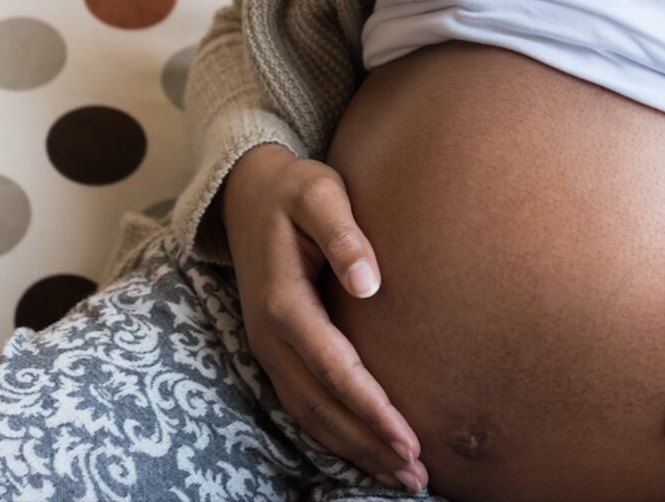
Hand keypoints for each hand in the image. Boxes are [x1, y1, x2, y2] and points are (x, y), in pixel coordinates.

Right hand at [220, 142, 427, 493]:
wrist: (247, 193)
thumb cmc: (295, 190)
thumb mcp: (319, 193)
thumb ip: (344, 233)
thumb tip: (370, 282)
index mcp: (283, 302)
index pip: (334, 369)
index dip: (371, 408)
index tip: (409, 438)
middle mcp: (270, 337)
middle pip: (322, 407)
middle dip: (369, 445)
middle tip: (417, 476)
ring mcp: (268, 349)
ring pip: (311, 416)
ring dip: (355, 451)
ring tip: (404, 478)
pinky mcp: (276, 354)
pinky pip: (304, 407)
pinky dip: (336, 437)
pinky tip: (369, 453)